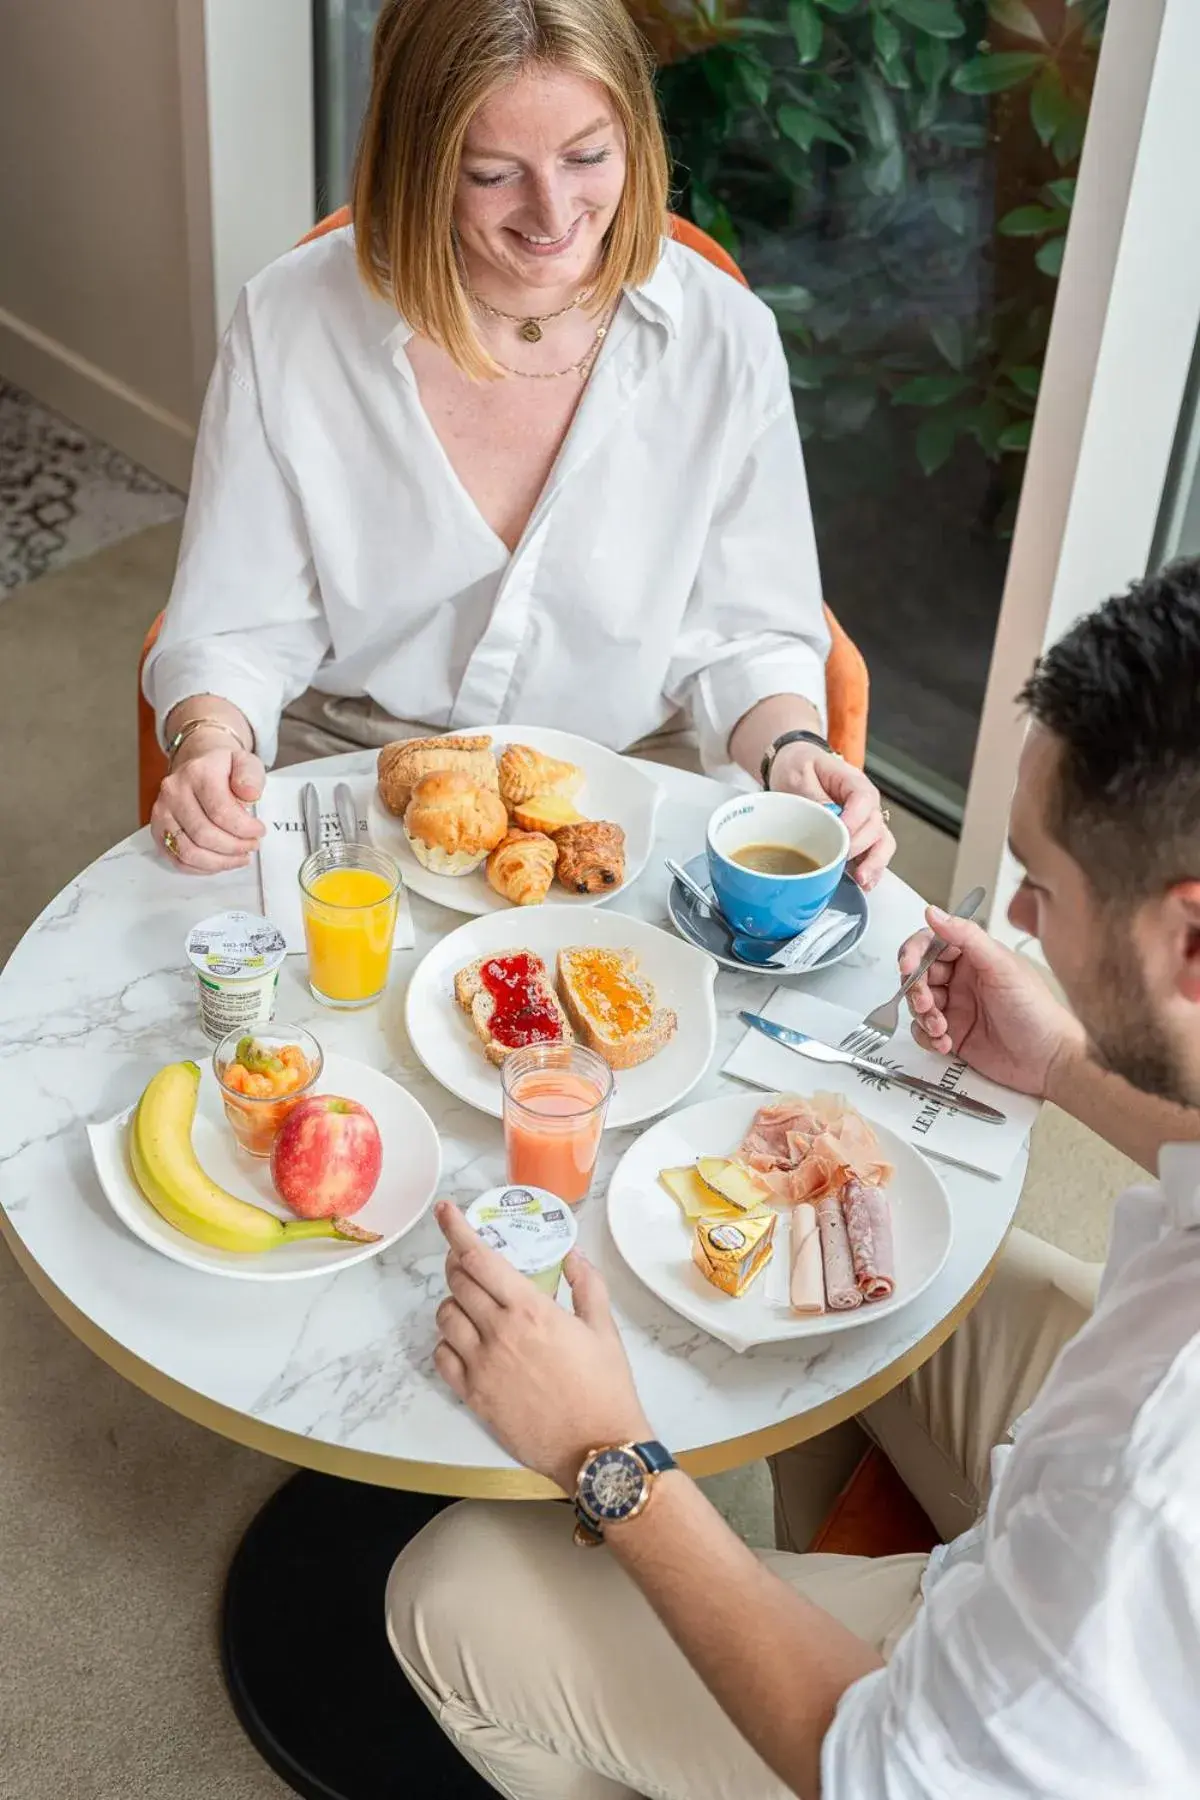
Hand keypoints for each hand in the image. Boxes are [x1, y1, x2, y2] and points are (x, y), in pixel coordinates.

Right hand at [151, 740, 265, 871]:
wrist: (199, 764)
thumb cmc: (224, 768)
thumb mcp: (245, 762)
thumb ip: (250, 776)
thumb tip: (250, 794)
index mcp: (197, 773)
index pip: (220, 811)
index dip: (244, 829)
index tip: (259, 831)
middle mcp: (174, 792)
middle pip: (204, 835)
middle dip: (234, 847)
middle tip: (252, 845)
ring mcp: (162, 812)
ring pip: (189, 852)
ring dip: (219, 862)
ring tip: (238, 857)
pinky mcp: (158, 830)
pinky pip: (178, 859)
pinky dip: (202, 867)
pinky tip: (219, 861)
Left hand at [433, 1201, 651, 1492]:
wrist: (596, 1450)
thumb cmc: (605, 1388)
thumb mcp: (604, 1330)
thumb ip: (587, 1285)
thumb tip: (573, 1257)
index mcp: (530, 1309)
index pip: (479, 1258)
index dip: (456, 1230)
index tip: (446, 1211)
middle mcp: (498, 1332)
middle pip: (457, 1282)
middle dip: (458, 1263)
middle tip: (469, 1262)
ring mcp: (481, 1366)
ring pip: (445, 1316)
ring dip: (454, 1302)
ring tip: (474, 1305)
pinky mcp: (473, 1396)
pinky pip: (442, 1357)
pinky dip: (448, 1342)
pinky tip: (467, 1342)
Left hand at [769, 746, 894, 890]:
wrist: (792, 767)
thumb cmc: (797, 767)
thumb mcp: (798, 776)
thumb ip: (813, 797)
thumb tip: (826, 820)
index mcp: (852, 781)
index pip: (864, 799)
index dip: (855, 819)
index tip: (841, 835)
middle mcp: (865, 803)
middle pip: (875, 825)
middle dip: (860, 846)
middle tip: (840, 860)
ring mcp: (865, 822)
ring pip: (882, 843)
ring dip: (874, 863)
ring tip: (861, 880)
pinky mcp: (859, 838)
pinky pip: (874, 854)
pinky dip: (871, 870)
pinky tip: (862, 884)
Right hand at [900, 905, 1084, 1097]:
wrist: (1048, 1061)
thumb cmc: (1036, 1011)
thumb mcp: (1001, 967)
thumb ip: (966, 936)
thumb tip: (933, 912)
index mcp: (973, 956)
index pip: (930, 944)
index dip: (913, 953)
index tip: (908, 966)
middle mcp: (961, 979)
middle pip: (918, 975)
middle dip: (916, 989)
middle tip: (926, 1004)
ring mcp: (956, 1007)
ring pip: (917, 1004)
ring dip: (923, 1016)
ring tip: (941, 1028)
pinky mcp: (952, 1034)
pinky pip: (923, 1031)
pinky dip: (927, 1037)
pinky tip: (946, 1043)